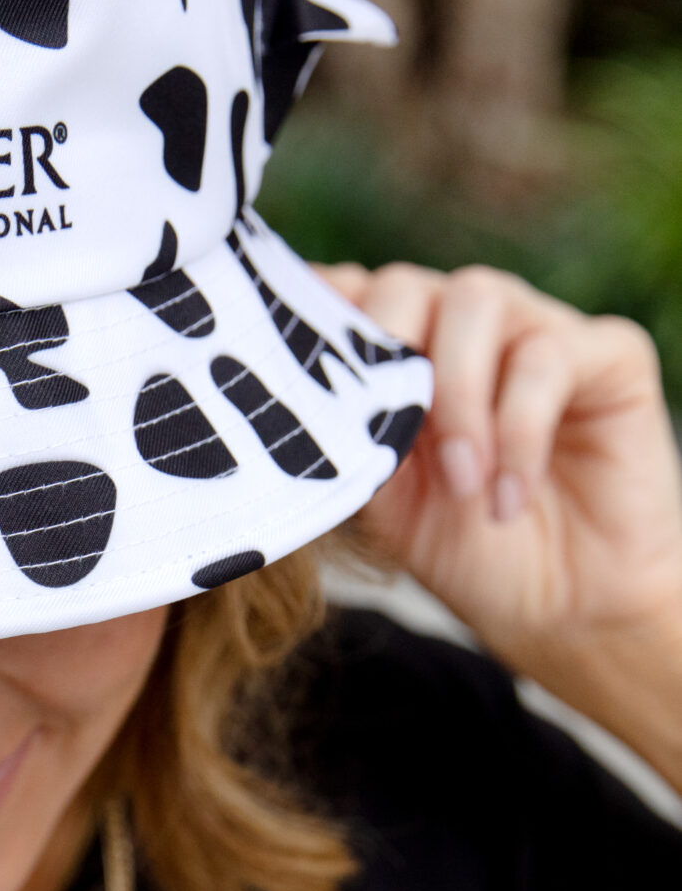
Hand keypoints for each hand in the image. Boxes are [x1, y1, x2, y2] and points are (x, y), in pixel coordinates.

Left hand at [317, 263, 681, 695]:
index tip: (290, 376)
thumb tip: (285, 397)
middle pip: (404, 284)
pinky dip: (517, 432)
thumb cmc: (463, 547)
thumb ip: (339, 436)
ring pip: (476, 299)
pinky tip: (504, 499)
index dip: (314, 320)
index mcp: (398, 348)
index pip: (344, 293)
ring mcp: (533, 328)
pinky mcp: (606, 353)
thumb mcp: (380, 501)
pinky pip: (547, 355)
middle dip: (385, 356)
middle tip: (389, 440)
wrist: (561, 606)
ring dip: (455, 396)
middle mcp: (460, 324)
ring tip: (460, 483)